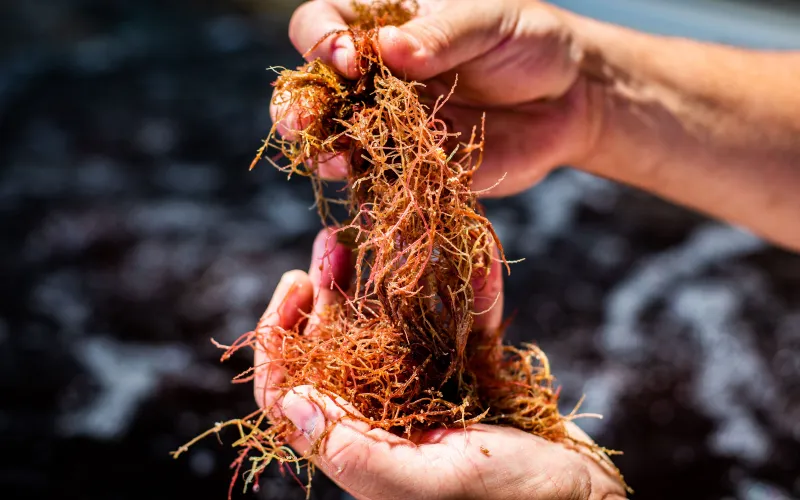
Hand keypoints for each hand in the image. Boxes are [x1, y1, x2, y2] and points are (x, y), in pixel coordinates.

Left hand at [253, 229, 625, 499]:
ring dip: (387, 277)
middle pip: (339, 344)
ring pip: (394, 324)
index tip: (296, 284)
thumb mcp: (430, 483)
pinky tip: (476, 256)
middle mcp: (386, 414)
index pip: (291, 391)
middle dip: (333, 289)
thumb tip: (288, 398)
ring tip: (382, 230)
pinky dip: (471, 289)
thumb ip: (356, 449)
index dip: (281, 337)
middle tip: (333, 240)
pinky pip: (464, 322)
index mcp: (361, 444)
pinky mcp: (474, 374)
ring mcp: (431, 390)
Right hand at [271, 0, 600, 196]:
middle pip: (316, 88)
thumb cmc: (529, 43)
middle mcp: (376, 76)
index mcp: (385, 23)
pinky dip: (369, 185)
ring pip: (338, 138)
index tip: (351, 60)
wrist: (568, 100)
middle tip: (301, 121)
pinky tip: (369, 189)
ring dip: (325, 152)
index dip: (323, 40)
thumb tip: (389, 49)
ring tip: (333, 161)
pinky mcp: (411, 165)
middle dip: (301, 105)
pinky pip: (379, 177)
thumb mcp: (492, 22)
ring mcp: (390, 123)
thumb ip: (443, 36)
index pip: (326, 22)